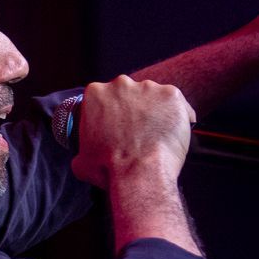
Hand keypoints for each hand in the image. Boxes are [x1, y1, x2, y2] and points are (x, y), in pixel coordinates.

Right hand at [70, 76, 195, 190]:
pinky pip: (177, 104)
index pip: (104, 97)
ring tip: (156, 136)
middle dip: (133, 110)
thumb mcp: (81, 160)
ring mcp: (148, 88)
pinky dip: (178, 117)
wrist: (138, 174)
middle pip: (129, 93)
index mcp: (95, 93)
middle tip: (136, 133)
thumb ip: (82, 150)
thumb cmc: (109, 169)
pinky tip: (173, 134)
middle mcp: (121, 84)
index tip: (117, 127)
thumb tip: (83, 156)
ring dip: (155, 112)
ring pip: (154, 97)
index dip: (111, 113)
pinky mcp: (171, 95)